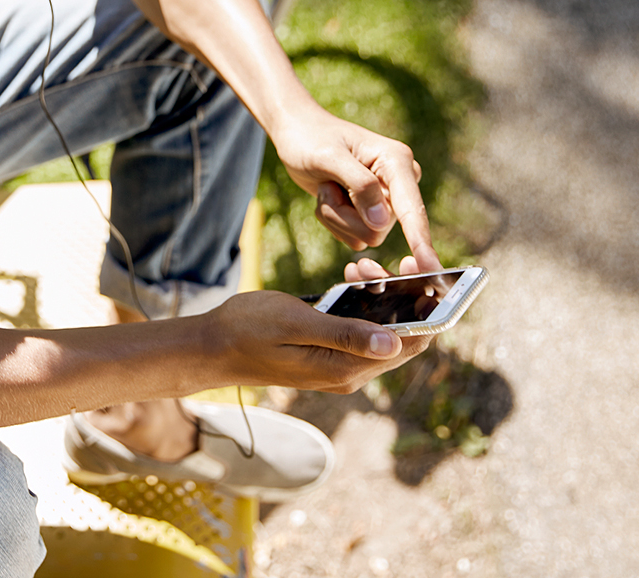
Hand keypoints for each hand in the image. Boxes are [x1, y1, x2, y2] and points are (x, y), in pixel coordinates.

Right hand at [207, 290, 432, 393]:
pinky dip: (363, 306)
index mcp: (346, 369)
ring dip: (382, 299)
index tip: (422, 272)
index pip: (411, 343)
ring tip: (362, 268)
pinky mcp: (328, 358)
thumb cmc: (247, 330)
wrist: (211, 348)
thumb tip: (394, 341)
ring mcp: (339, 369)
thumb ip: (344, 334)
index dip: (426, 310)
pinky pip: (361, 333)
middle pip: (402, 338)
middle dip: (405, 298)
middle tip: (388, 263)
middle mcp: (349, 375)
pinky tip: (351, 282)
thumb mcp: (296, 323)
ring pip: (382, 333)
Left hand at [273, 106, 441, 272]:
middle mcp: (399, 183)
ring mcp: (386, 201)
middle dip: (344, 215)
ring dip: (336, 216)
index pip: (412, 208)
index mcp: (397, 162)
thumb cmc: (311, 139)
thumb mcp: (328, 156)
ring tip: (328, 187)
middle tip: (327, 187)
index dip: (420, 238)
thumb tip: (382, 223)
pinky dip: (333, 220)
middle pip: (380, 229)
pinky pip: (353, 236)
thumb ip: (359, 185)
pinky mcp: (371, 213)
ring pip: (365, 236)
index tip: (430, 265)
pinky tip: (329, 195)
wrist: (298, 134)